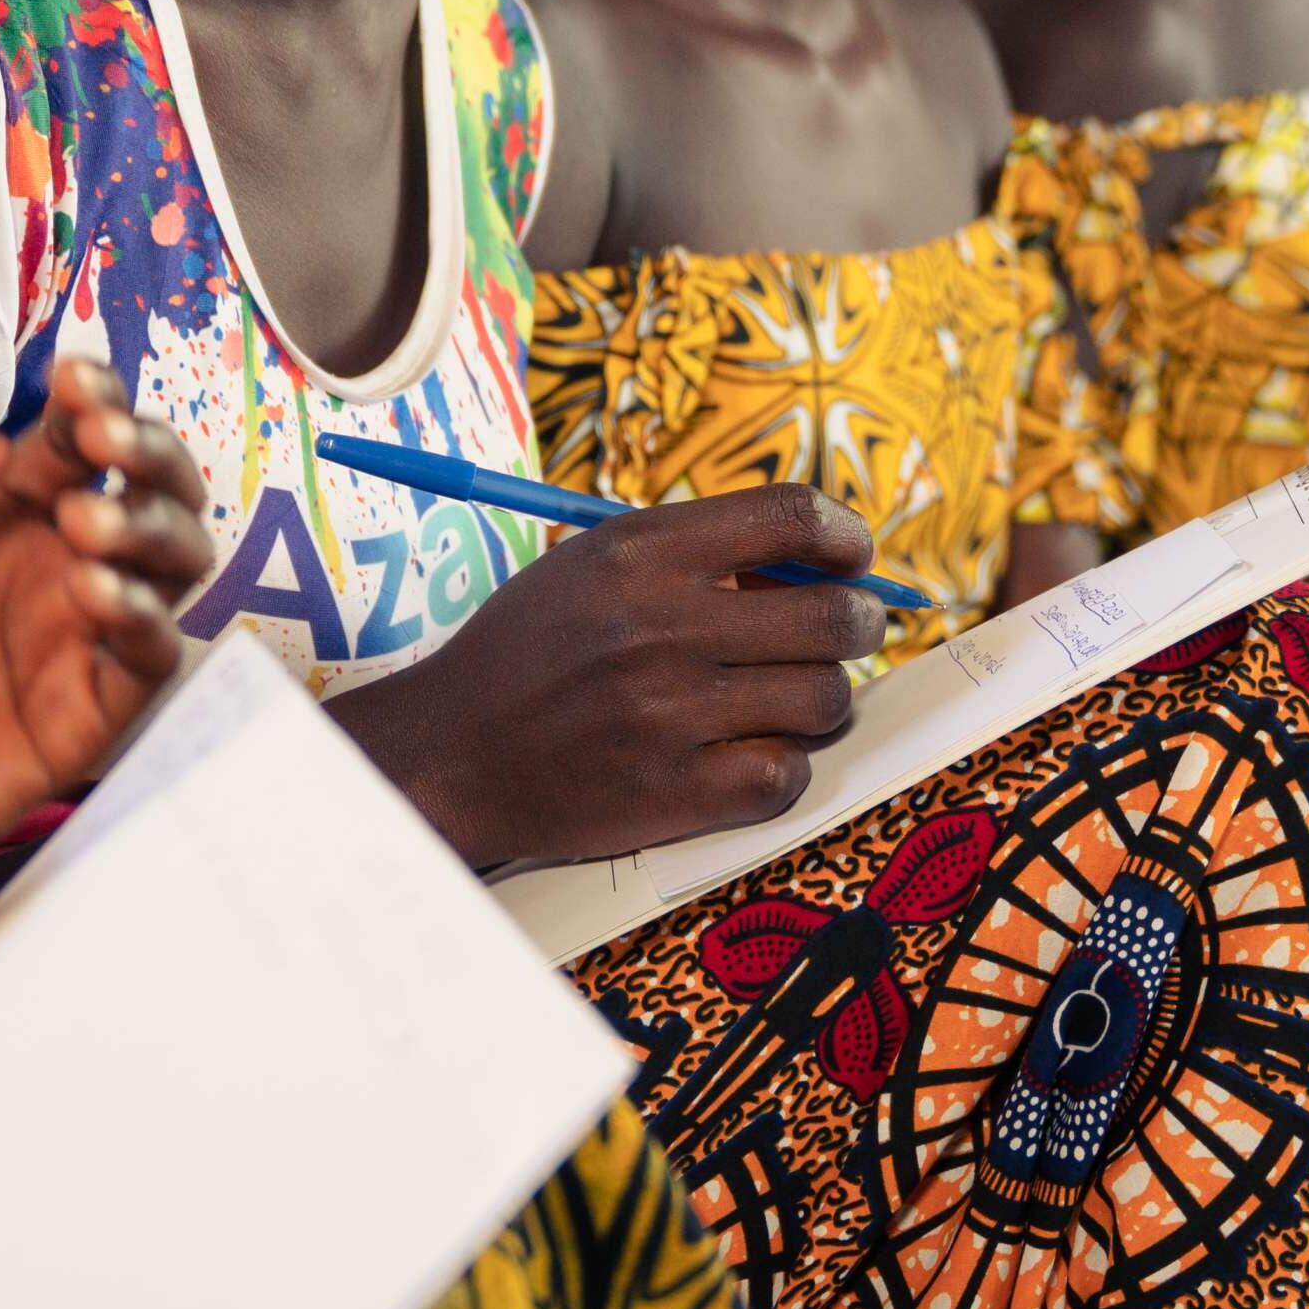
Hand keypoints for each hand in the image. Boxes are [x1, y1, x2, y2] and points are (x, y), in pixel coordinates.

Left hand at [0, 355, 210, 842]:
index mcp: (0, 515)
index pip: (80, 440)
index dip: (98, 399)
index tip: (77, 380)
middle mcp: (54, 566)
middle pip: (157, 491)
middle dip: (150, 450)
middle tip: (104, 440)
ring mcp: (76, 638)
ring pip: (177, 563)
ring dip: (153, 526)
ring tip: (85, 523)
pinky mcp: (85, 713)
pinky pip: (153, 656)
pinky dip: (145, 616)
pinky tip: (92, 594)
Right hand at [345, 486, 883, 867]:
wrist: (450, 751)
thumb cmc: (531, 649)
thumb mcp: (594, 563)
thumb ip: (695, 551)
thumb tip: (818, 561)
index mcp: (641, 553)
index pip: (790, 515)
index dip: (845, 533)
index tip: (853, 555)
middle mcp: (662, 627)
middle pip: (833, 614)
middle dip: (859, 621)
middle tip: (845, 630)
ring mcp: (670, 715)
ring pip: (824, 699)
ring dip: (820, 698)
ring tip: (784, 697)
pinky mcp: (672, 793)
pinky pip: (786, 775)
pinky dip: (781, 766)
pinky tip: (747, 753)